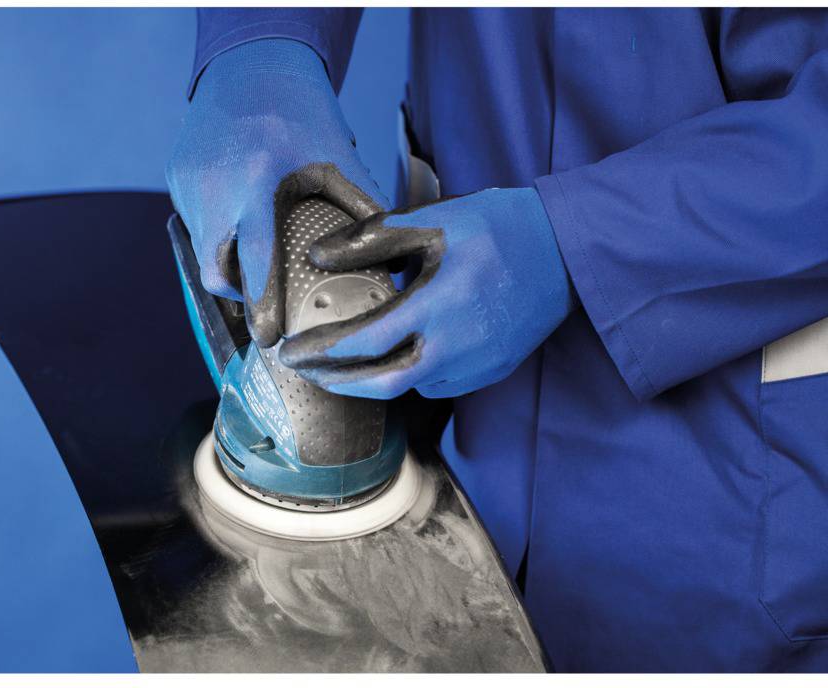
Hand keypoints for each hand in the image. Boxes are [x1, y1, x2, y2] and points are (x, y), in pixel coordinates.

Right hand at [165, 38, 386, 347]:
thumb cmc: (302, 110)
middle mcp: (212, 186)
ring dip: (227, 264)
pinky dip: (216, 234)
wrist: (252, 63)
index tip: (268, 338)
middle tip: (264, 309)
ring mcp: (186, 182)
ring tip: (255, 266)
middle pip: (214, 269)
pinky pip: (194, 222)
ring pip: (201, 247)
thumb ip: (362, 207)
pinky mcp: (174, 175)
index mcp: (255, 181)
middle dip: (238, 294)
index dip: (260, 304)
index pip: (251, 260)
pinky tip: (240, 225)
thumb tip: (391, 259)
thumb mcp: (337, 156)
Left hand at [278, 188, 574, 397]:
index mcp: (435, 307)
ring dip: (371, 381)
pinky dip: (409, 378)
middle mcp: (455, 347)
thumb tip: (318, 256)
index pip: (362, 343)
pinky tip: (394, 360)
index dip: (320, 352)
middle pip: (381, 384)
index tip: (289, 351)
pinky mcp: (492, 370)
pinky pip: (439, 385)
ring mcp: (477, 365)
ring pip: (410, 386)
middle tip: (307, 371)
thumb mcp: (433, 220)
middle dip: (337, 382)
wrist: (567, 251)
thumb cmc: (499, 228)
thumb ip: (371, 239)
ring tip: (342, 366)